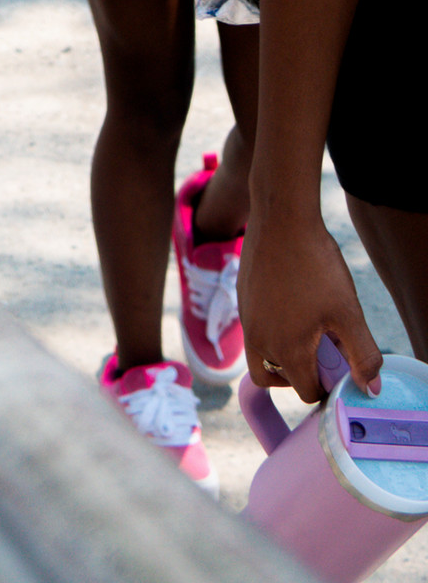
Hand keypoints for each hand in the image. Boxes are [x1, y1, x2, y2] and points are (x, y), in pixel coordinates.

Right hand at [240, 206, 382, 399]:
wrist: (281, 218)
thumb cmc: (315, 265)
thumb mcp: (349, 312)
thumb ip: (363, 355)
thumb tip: (369, 387)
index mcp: (285, 351)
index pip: (307, 393)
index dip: (327, 386)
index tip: (339, 365)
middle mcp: (258, 340)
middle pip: (276, 380)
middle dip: (298, 376)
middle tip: (320, 353)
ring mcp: (246, 318)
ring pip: (261, 356)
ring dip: (282, 355)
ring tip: (307, 328)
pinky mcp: (242, 298)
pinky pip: (255, 329)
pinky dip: (272, 330)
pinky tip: (293, 303)